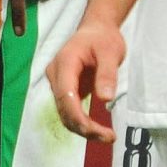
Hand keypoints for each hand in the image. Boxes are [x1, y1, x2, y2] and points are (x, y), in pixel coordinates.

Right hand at [45, 18, 123, 141]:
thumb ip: (107, 74)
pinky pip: (69, 110)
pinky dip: (82, 123)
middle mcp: (56, 74)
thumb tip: (105, 99)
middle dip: (84, 128)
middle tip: (110, 137)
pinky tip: (99, 129)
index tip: (99, 132)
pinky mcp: (64, 90)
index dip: (79, 118)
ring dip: (83, 129)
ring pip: (65, 114)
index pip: (66, 97)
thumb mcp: (111, 52)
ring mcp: (58, 83)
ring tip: (107, 136)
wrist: (96, 30)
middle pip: (64, 109)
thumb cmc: (103, 38)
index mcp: (65, 63)